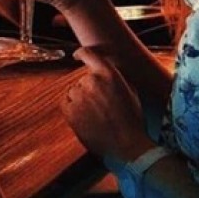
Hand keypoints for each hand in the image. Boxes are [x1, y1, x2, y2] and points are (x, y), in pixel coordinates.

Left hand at [61, 46, 154, 169]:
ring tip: (95, 115)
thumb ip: (115, 77)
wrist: (128, 144)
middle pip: (82, 79)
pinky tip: (85, 118)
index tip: (77, 56)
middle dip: (89, 89)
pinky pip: (65, 103)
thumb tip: (104, 72)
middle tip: (101, 106)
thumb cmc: (132, 119)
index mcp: (109, 73)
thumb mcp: (130, 90)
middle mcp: (92, 81)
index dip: (81, 54)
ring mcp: (80, 96)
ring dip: (80, 99)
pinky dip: (72, 109)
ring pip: (73, 91)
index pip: (88, 54)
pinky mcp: (70, 111)